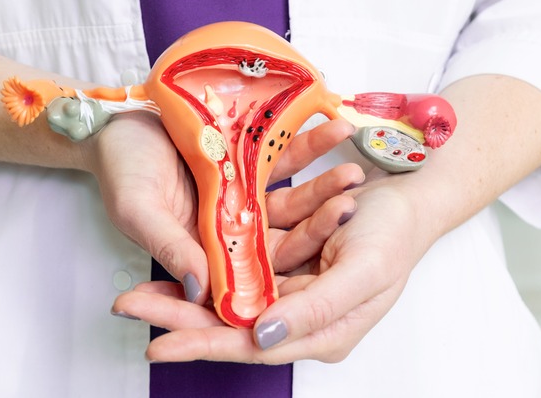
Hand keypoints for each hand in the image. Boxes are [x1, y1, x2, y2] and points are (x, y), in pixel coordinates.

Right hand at [89, 112, 361, 303]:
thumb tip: (202, 291)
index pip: (255, 272)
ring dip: (324, 184)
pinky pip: (284, 158)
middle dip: (320, 222)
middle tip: (351, 204)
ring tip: (355, 168)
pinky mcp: (249, 163)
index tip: (329, 253)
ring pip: (293, 199)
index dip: (291, 265)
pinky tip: (334, 126)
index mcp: (206, 253)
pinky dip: (309, 144)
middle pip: (285, 236)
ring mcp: (243, 197)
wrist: (117, 123)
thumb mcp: (139, 212)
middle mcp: (231, 230)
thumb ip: (171, 248)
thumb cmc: (121, 169)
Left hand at [110, 171, 434, 363]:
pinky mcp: (283, 264)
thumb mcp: (364, 272)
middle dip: (178, 320)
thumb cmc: (395, 234)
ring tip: (140, 293)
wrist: (409, 195)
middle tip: (131, 309)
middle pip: (230, 326)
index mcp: (321, 331)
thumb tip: (262, 336)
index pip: (251, 346)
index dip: (202, 345)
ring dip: (184, 295)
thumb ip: (316, 310)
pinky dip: (207, 266)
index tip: (158, 345)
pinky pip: (237, 271)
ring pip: (226, 300)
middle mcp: (300, 318)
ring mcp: (289, 291)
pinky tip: (177, 262)